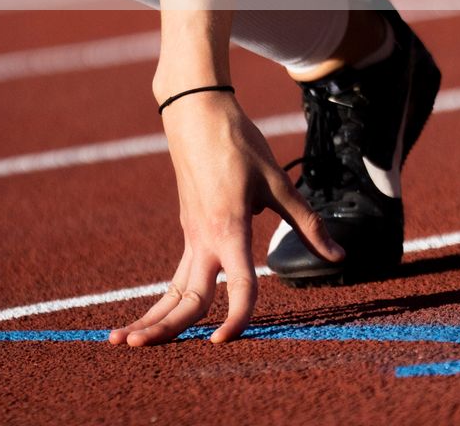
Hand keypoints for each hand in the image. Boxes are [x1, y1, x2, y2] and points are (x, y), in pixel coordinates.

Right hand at [107, 90, 344, 346]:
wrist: (196, 110)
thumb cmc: (237, 143)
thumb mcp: (276, 181)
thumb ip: (307, 223)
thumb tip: (338, 256)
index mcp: (229, 230)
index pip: (238, 286)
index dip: (238, 317)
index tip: (225, 341)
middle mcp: (204, 239)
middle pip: (184, 296)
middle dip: (160, 327)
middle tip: (134, 348)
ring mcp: (191, 235)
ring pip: (171, 289)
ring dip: (149, 317)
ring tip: (121, 340)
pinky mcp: (188, 228)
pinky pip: (176, 275)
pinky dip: (163, 300)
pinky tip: (152, 317)